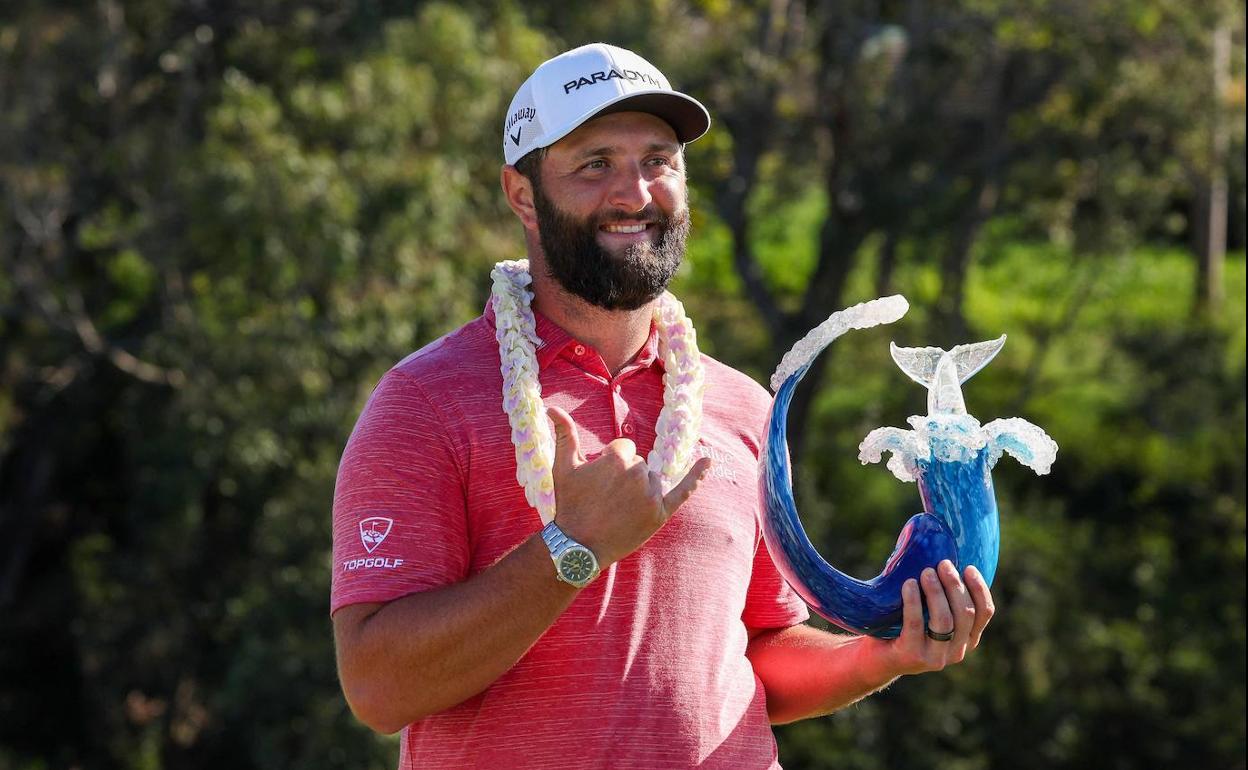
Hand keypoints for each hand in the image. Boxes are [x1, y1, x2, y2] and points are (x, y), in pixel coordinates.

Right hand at [547, 406, 710, 566]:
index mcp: (617, 458)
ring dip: (640, 488)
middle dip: (625, 477)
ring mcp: (651, 494)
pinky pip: (683, 491)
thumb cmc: (569, 505)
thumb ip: (564, 434)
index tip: (598, 484)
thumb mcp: (562, 468)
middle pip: (638, 464)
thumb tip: (552, 407)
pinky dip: (696, 476)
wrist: (578, 547)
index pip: (624, 449)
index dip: (609, 464)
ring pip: (651, 479)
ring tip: (619, 508)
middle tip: (606, 499)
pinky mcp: (660, 513)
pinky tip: (708, 461)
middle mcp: (637, 473)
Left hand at [881, 560, 994, 675]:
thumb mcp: (930, 615)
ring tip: (926, 572)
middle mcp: (956, 652)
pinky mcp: (912, 657)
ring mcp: (935, 658)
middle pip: (965, 614)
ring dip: (936, 592)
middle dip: (955, 585)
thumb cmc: (904, 627)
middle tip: (942, 564)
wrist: (876, 658)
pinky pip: (916, 625)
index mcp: (967, 640)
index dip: (979, 588)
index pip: (984, 613)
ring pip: (944, 621)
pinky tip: (908, 585)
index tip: (968, 567)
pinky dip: (913, 601)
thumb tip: (943, 557)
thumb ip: (943, 598)